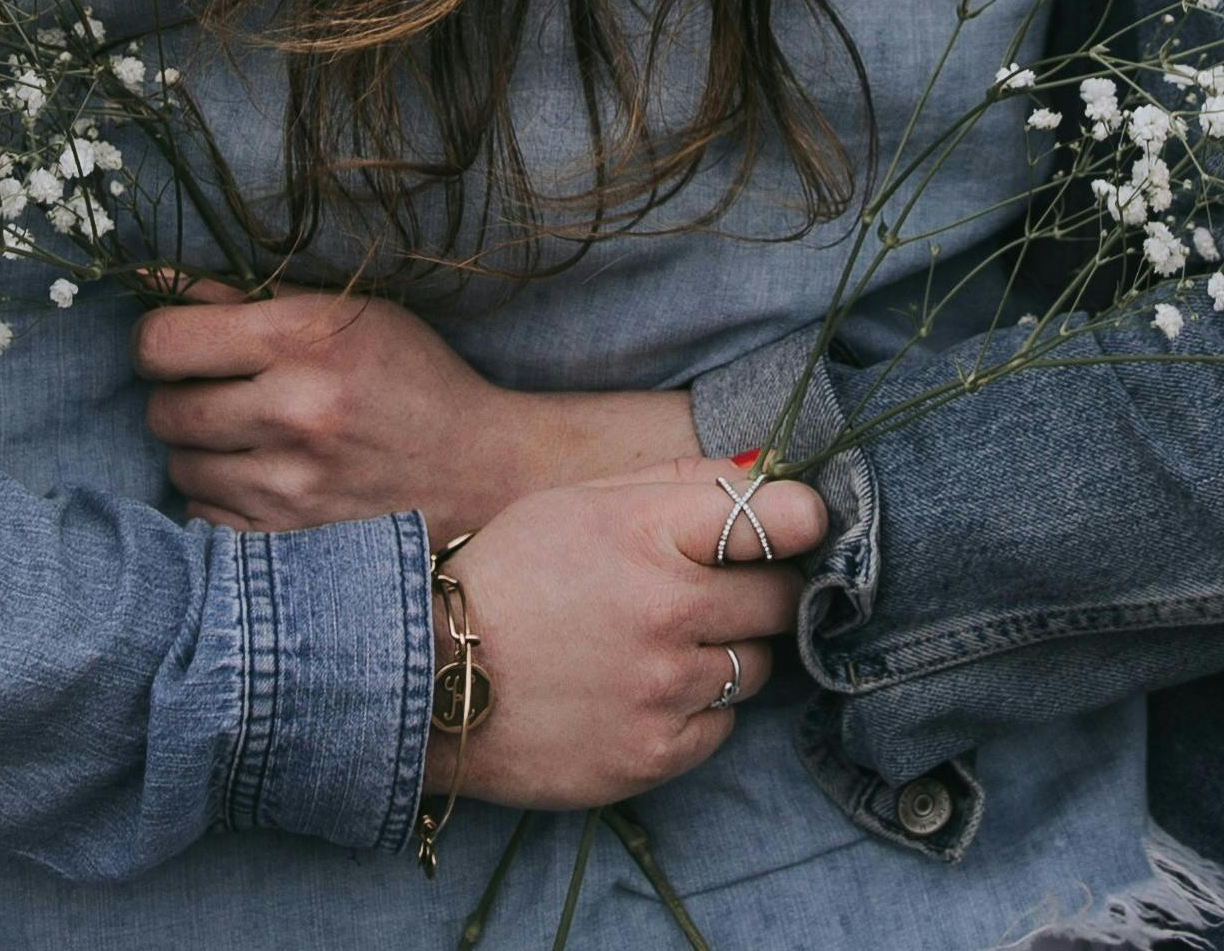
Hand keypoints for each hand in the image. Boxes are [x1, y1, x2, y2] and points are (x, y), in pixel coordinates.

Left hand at [138, 282, 698, 541]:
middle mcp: (294, 411)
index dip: (158, 342)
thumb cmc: (409, 376)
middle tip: (217, 392)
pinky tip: (261, 475)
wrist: (480, 468)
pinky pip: (203, 513)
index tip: (181, 346)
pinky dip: (220, 495)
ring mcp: (291, 484)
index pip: (161, 342)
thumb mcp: (344, 314)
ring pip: (179, 465)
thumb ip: (242, 297)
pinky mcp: (291, 537)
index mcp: (303, 339)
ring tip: (246, 435)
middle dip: (179, 397)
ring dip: (199, 449)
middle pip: (162, 409)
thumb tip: (149, 278)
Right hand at [429, 459, 831, 809]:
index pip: (785, 518)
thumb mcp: (575, 501)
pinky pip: (722, 724)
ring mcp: (664, 687)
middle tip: (712, 594)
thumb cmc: (505, 577)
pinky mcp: (655, 753)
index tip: (789, 532)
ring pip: (757, 665)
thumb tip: (766, 471)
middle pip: (784, 598)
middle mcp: (666, 609)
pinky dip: (694, 710)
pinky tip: (637, 694)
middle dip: (761, 591)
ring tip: (656, 648)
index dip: (799, 523)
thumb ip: (676, 481)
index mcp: (647, 531)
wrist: (424, 680)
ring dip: (725, 653)